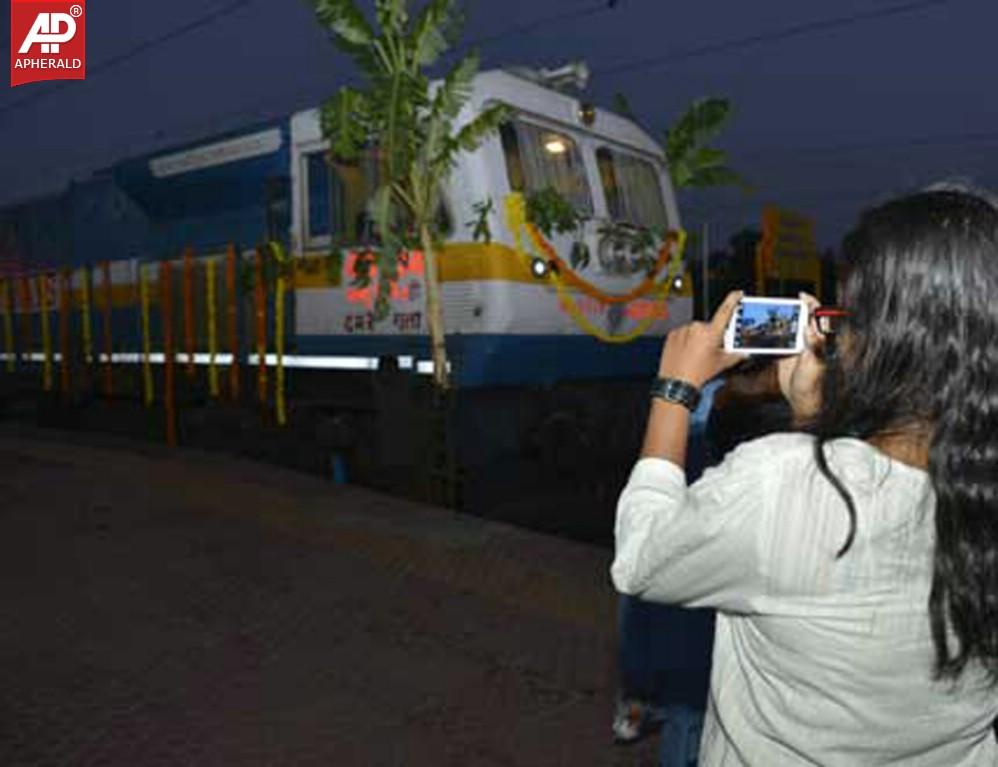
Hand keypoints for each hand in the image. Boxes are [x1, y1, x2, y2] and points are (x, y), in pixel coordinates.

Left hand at [657, 291, 747, 386]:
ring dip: (696, 339)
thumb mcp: (721, 364)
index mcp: (711, 332)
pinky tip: (685, 353)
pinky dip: (685, 341)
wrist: (676, 381)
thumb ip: (735, 355)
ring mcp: (683, 330)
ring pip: (694, 331)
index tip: (737, 293)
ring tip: (694, 355)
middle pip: (708, 327)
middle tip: (708, 352)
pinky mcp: (672, 334)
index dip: (732, 300)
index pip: (725, 311)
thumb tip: (743, 353)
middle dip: (710, 336)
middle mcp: (696, 327)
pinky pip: (682, 334)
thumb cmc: (698, 373)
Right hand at [777, 292, 823, 421]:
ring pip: (788, 329)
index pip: (817, 317)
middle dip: (790, 310)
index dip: (811, 304)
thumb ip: (814, 345)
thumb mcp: (814, 364)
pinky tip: (763, 334)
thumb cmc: (812, 384)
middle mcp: (808, 342)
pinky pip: (778, 342)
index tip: (802, 296)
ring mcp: (796, 348)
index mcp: (817, 340)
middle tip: (778, 305)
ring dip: (779, 322)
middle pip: (800, 319)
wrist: (801, 401)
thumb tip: (811, 325)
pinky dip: (771, 337)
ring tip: (767, 317)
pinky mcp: (785, 356)